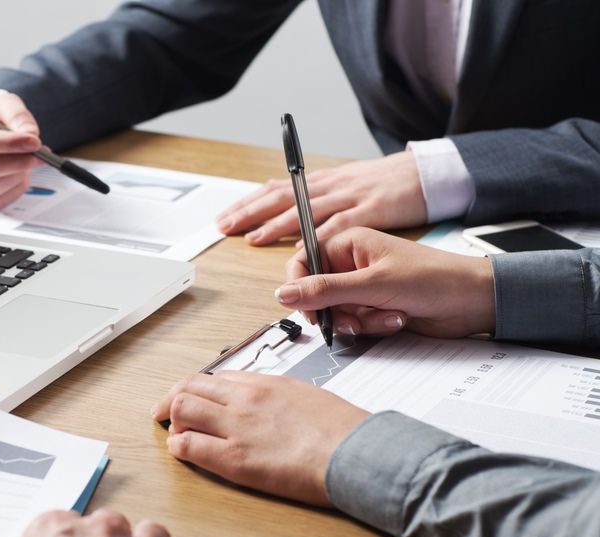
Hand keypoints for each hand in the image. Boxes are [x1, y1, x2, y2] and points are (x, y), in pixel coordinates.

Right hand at [0, 93, 41, 208]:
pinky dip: (15, 189)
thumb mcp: (4, 104)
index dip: (9, 144)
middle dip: (16, 163)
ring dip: (16, 176)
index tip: (34, 142)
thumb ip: (17, 115)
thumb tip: (30, 133)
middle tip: (39, 156)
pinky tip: (20, 174)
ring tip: (29, 163)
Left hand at [152, 372, 368, 506]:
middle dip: (171, 400)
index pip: (214, 377)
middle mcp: (244, 398)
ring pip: (181, 409)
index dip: (195, 388)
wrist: (356, 452)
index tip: (188, 397)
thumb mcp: (307, 395)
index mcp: (264, 382)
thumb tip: (265, 403)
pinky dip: (178, 447)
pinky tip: (182, 451)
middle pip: (188, 387)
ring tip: (176, 433)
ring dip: (172, 421)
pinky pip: (189, 446)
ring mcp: (236, 426)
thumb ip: (277, 396)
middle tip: (163, 413)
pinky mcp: (234, 459)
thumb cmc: (343, 429)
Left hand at [216, 151, 426, 245]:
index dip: (248, 204)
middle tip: (226, 226)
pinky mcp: (372, 209)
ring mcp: (350, 197)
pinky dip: (320, 236)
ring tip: (254, 238)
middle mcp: (330, 187)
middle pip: (282, 197)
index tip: (225, 217)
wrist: (426, 175)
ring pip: (306, 210)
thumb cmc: (385, 187)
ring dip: (277, 225)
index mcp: (321, 183)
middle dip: (251, 212)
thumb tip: (286, 216)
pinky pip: (341, 224)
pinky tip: (303, 248)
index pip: (276, 190)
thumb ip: (316, 203)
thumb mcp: (344, 189)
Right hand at [279, 227, 495, 337]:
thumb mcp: (373, 284)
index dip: (299, 287)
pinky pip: (354, 323)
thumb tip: (284, 293)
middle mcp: (350, 264)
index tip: (306, 308)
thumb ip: (325, 290)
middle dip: (335, 311)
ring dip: (359, 321)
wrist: (473, 302)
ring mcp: (361, 287)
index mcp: (347, 243)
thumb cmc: (434, 279)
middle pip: (316, 293)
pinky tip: (396, 319)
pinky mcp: (372, 307)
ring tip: (386, 315)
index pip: (302, 262)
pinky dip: (372, 327)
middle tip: (353, 319)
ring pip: (335, 313)